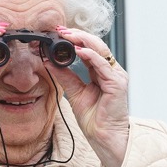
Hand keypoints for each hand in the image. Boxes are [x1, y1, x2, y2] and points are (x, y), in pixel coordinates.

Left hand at [45, 26, 129, 166]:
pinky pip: (103, 65)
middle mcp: (111, 71)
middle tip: (61, 30)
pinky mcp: (117, 84)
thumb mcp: (75, 92)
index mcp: (102, 72)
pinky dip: (91, 55)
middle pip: (96, 45)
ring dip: (83, 40)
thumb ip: (65, 76)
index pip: (90, 49)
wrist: (103, 136)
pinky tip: (79, 51)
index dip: (75, 40)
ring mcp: (116, 76)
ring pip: (101, 50)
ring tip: (68, 35)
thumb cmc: (94, 118)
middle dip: (78, 35)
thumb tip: (49, 61)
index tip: (58, 34)